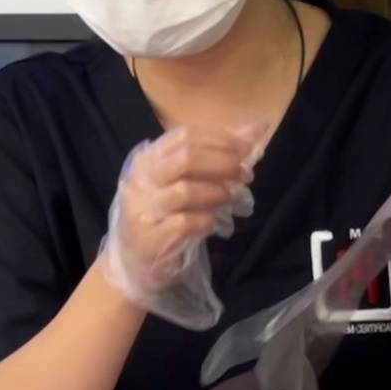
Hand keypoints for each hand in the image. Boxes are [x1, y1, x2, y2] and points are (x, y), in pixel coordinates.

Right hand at [104, 125, 257, 305]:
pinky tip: (213, 223)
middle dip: (222, 163)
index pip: (183, 136)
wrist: (133, 260)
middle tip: (244, 174)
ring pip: (185, 191)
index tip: (245, 149)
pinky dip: (206, 221)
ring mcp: (142, 210)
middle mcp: (141, 180)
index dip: (219, 139)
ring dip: (217, 192)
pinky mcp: (149, 239)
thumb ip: (215, 153)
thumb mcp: (181, 180)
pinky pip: (184, 224)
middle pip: (185, 159)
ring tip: (231, 198)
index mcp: (148, 158)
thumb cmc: (163, 213)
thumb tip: (257, 129)